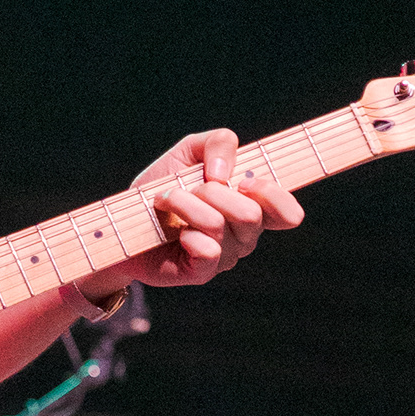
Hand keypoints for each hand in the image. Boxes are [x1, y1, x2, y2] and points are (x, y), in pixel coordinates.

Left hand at [88, 128, 302, 296]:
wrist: (125, 218)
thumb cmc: (164, 185)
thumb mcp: (190, 151)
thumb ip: (218, 142)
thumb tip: (224, 173)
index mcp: (252, 205)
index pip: (288, 213)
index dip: (272, 195)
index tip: (243, 181)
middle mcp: (245, 235)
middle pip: (250, 214)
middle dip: (210, 191)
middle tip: (187, 188)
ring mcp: (225, 257)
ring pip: (218, 225)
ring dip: (185, 203)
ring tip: (165, 200)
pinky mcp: (201, 273)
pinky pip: (207, 251)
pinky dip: (186, 233)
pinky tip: (175, 233)